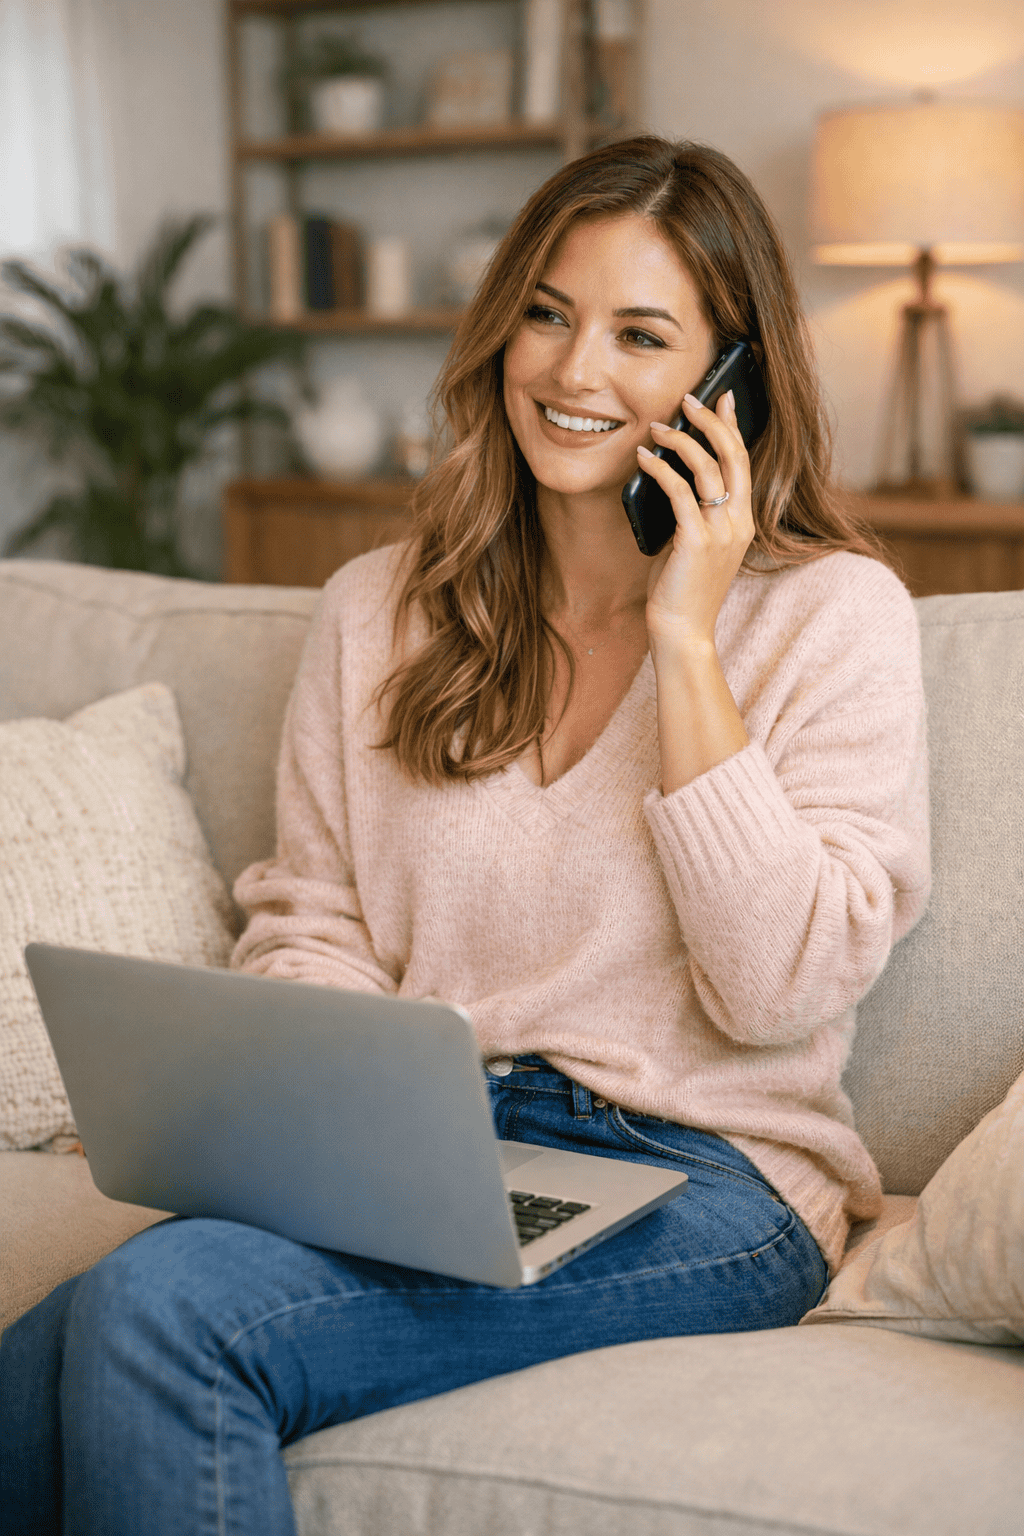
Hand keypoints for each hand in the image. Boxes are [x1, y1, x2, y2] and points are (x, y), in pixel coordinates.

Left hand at [639, 390, 754, 650]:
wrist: (682, 632)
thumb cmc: (681, 590)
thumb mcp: (692, 544)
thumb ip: (690, 513)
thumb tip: (669, 477)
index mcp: (743, 522)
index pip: (742, 462)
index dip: (732, 426)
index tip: (720, 398)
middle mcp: (738, 522)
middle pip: (732, 455)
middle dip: (710, 421)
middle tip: (688, 399)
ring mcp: (721, 531)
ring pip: (707, 467)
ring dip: (680, 440)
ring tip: (656, 428)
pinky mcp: (697, 541)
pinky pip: (679, 491)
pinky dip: (660, 469)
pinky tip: (643, 459)